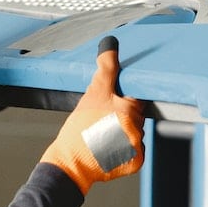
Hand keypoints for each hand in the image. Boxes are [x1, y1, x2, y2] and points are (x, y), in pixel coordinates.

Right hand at [40, 36, 144, 193]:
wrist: (69, 163)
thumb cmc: (78, 130)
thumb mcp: (92, 93)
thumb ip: (106, 68)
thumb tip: (110, 44)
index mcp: (130, 111)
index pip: (138, 96)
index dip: (124, 97)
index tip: (114, 102)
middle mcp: (137, 130)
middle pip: (136, 116)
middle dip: (122, 116)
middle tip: (102, 122)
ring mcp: (137, 148)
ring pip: (135, 133)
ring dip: (122, 133)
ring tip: (102, 136)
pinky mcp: (135, 162)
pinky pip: (134, 151)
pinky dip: (124, 150)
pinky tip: (108, 148)